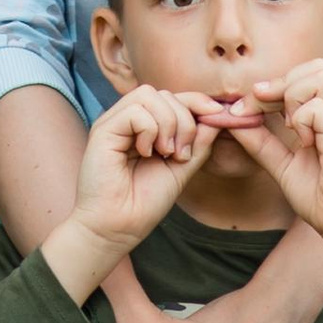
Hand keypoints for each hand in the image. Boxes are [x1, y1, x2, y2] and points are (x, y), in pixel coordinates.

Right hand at [77, 86, 217, 247]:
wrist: (117, 229)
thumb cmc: (144, 203)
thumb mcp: (180, 170)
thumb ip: (197, 144)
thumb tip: (217, 117)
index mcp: (145, 126)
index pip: (172, 98)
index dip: (197, 101)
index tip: (218, 114)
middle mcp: (128, 119)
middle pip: (164, 93)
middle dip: (184, 121)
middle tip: (180, 154)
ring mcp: (114, 122)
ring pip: (149, 95)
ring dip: (168, 124)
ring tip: (165, 153)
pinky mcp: (103, 129)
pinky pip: (135, 112)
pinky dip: (149, 131)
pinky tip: (146, 153)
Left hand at [221, 59, 322, 263]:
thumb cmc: (319, 197)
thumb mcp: (281, 164)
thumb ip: (260, 140)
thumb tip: (232, 119)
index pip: (301, 75)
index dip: (271, 85)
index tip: (246, 108)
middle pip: (312, 67)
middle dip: (279, 84)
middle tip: (263, 111)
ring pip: (316, 76)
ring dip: (292, 97)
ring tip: (290, 127)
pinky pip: (317, 106)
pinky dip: (301, 119)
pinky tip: (303, 142)